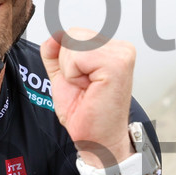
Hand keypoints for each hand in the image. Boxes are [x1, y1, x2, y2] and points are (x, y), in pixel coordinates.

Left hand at [40, 28, 136, 166]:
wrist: (97, 140)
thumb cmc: (86, 114)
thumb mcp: (63, 76)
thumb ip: (56, 53)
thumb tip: (53, 36)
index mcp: (110, 49)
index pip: (72, 34)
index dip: (66, 61)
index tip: (81, 83)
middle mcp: (120, 48)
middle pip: (72, 34)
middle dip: (67, 64)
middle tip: (83, 87)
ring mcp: (121, 54)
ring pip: (73, 41)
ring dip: (70, 70)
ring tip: (86, 88)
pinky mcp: (118, 63)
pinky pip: (77, 55)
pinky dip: (73, 74)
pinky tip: (89, 88)